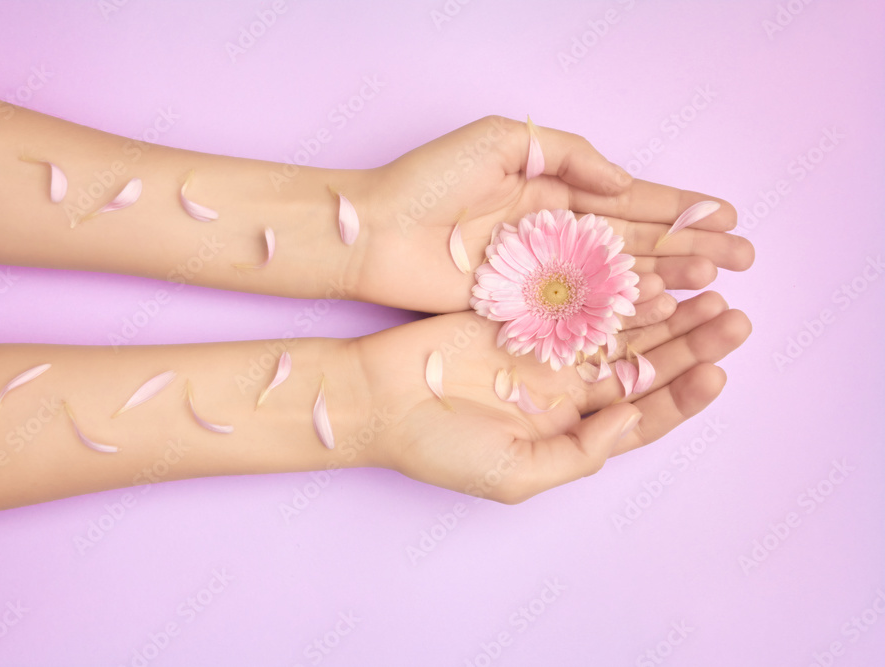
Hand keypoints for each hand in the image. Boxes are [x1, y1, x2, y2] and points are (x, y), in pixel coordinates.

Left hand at [351, 116, 754, 312]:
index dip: (678, 208)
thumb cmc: (428, 180)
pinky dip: (621, 314)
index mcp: (552, 189)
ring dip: (667, 282)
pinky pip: (581, 312)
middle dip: (688, 249)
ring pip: (616, 280)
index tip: (726, 216)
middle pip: (634, 244)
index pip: (628, 200)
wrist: (374, 232)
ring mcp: (541, 274)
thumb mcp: (501, 141)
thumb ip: (568, 156)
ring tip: (715, 288)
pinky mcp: (522, 308)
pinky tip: (661, 314)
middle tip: (742, 259)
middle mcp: (554, 234)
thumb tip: (624, 182)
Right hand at [351, 292, 750, 502]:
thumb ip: (582, 451)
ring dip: (664, 314)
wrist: (378, 399)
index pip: (643, 416)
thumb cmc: (440, 448)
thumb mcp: (515, 474)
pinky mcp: (522, 314)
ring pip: (620, 329)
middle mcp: (566, 391)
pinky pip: (579, 299)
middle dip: (690, 344)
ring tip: (708, 290)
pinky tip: (647, 277)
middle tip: (732, 319)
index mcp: (570, 433)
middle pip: (643, 366)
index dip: (683, 397)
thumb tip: (633, 417)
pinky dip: (612, 290)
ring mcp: (546, 350)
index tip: (717, 373)